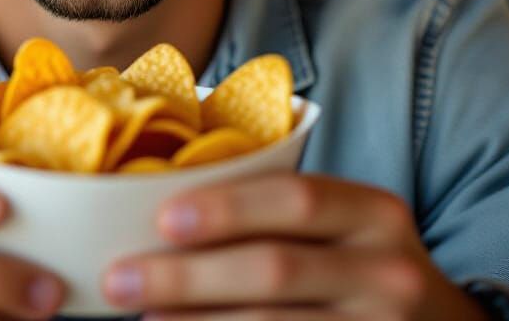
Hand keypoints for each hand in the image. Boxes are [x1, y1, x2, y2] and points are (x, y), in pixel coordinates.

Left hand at [102, 173, 490, 320]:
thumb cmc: (362, 264)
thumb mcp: (345, 225)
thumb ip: (281, 213)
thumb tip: (165, 212)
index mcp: (374, 210)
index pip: (295, 198)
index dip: (227, 206)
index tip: (161, 216)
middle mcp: (389, 270)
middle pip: (276, 268)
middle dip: (188, 276)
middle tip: (119, 279)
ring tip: (142, 317)